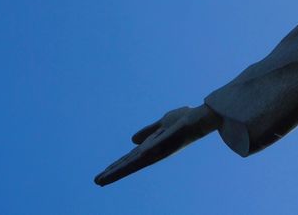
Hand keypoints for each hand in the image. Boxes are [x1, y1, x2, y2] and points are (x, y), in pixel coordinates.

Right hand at [94, 104, 219, 185]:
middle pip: (130, 165)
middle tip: (96, 181)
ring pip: (136, 162)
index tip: (101, 176)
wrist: (201, 117)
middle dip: (113, 173)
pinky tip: (128, 160)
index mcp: (152, 148)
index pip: (130, 160)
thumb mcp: (162, 124)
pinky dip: (139, 157)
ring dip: (119, 170)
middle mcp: (154, 152)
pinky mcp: (166, 143)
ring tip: (103, 178)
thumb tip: (132, 141)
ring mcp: (160, 149)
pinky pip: (151, 151)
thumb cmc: (184, 120)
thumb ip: (148, 132)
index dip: (116, 167)